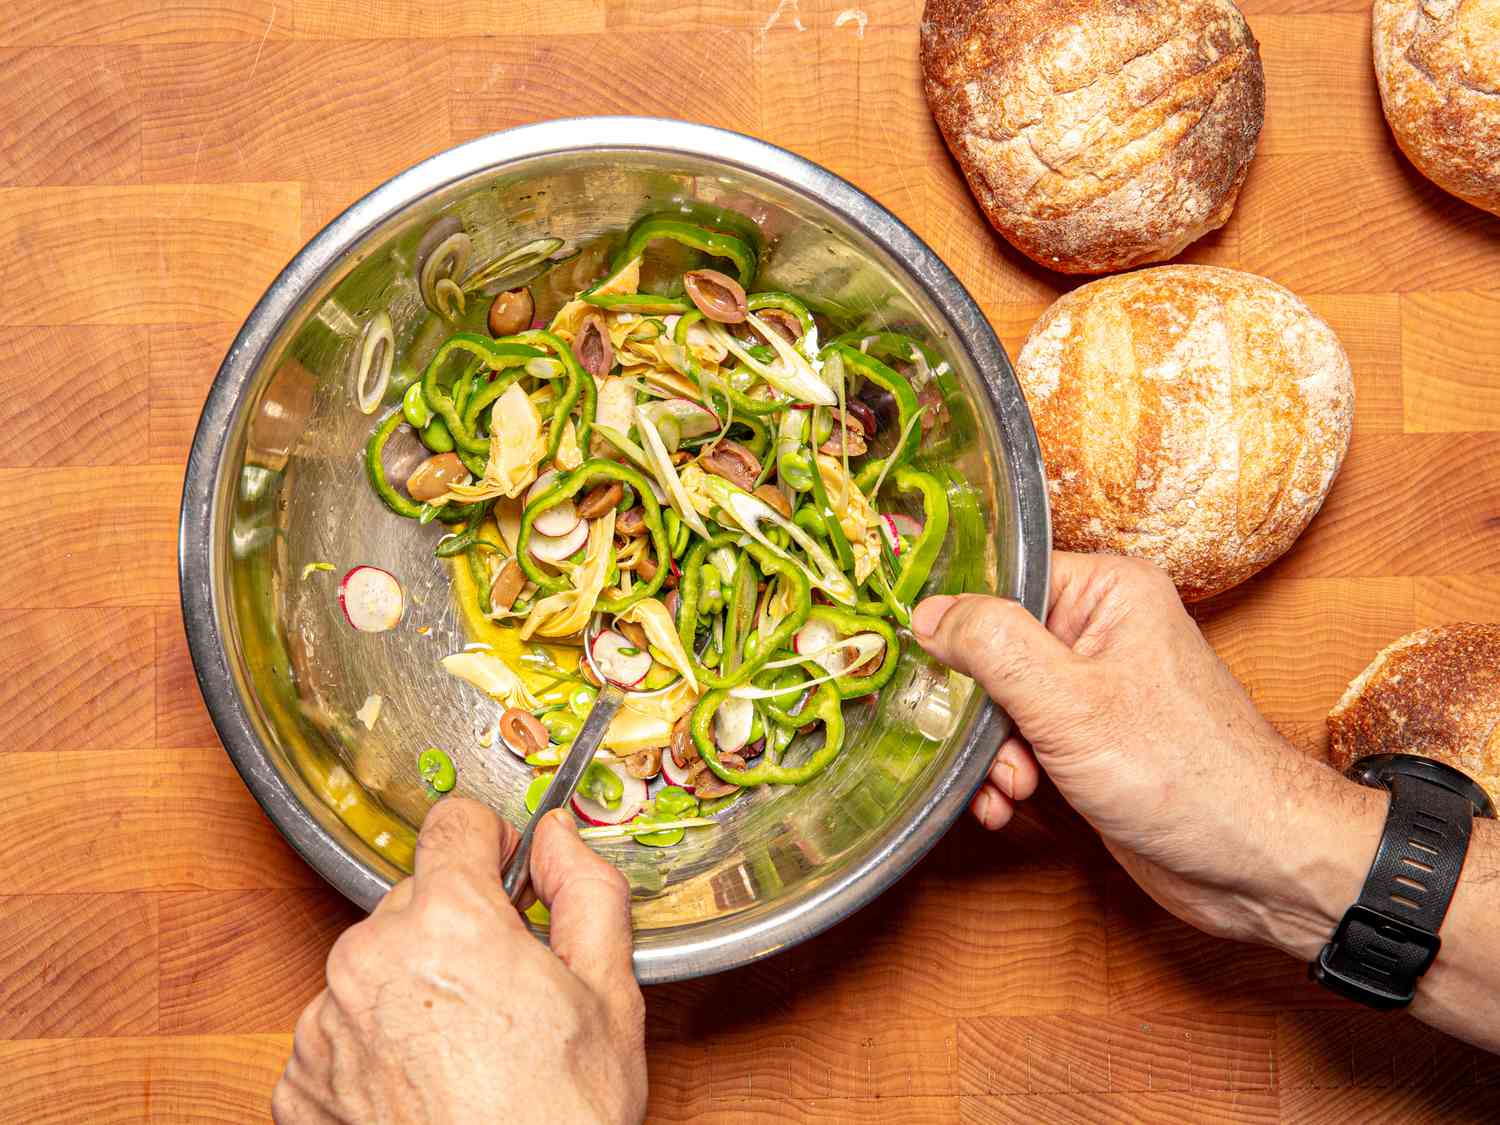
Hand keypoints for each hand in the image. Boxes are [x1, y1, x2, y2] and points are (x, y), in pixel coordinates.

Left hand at [273, 799, 646, 1124]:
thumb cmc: (558, 1120)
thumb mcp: (609, 995)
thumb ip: (586, 891)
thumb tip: (558, 840)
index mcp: (447, 920)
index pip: (454, 823)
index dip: (493, 842)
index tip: (507, 876)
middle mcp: (369, 958)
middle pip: (414, 899)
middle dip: (456, 928)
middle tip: (503, 991)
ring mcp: (324, 1023)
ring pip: (374, 966)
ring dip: (411, 988)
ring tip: (463, 1052)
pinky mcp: (298, 1083)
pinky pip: (339, 1031)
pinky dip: (375, 1048)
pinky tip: (424, 1086)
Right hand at [911, 552, 1382, 954]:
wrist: (1254, 863)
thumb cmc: (1183, 774)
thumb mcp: (1067, 700)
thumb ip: (992, 646)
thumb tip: (929, 611)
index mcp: (1107, 592)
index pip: (1003, 583)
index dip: (961, 628)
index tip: (929, 669)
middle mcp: (1103, 633)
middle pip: (994, 651)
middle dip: (978, 712)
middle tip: (982, 749)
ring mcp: (1097, 692)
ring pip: (1004, 707)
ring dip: (990, 755)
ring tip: (1007, 789)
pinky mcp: (1093, 745)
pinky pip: (1025, 746)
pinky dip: (1009, 777)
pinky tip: (1008, 806)